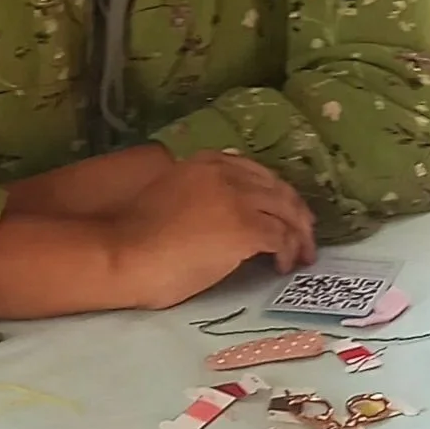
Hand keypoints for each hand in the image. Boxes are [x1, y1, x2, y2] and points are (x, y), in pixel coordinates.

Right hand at [103, 150, 317, 310]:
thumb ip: (200, 193)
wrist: (124, 253)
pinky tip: (283, 266)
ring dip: (299, 235)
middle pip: (279, 189)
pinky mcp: (246, 229)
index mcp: (206, 162)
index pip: (256, 172)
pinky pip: (282, 238)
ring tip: (302, 255)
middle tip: (305, 235)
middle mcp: (226, 174)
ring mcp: (238, 200)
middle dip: (296, 213)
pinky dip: (289, 251)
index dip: (276, 192)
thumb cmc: (136, 235)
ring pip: (287, 211)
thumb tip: (222, 213)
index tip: (283, 210)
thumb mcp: (172, 195)